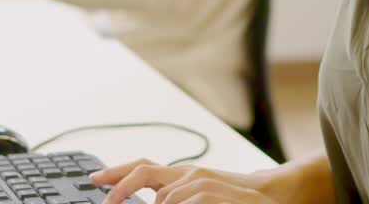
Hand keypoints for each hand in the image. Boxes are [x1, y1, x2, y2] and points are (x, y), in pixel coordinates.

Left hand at [92, 160, 278, 203]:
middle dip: (122, 186)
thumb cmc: (238, 202)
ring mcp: (201, 182)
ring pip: (164, 197)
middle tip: (109, 203)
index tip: (95, 179)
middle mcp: (190, 174)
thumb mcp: (202, 196)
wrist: (274, 196)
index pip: (144, 168)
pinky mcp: (212, 192)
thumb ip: (177, 199)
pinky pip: (182, 201)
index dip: (117, 173)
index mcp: (185, 175)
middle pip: (145, 173)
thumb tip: (153, 202)